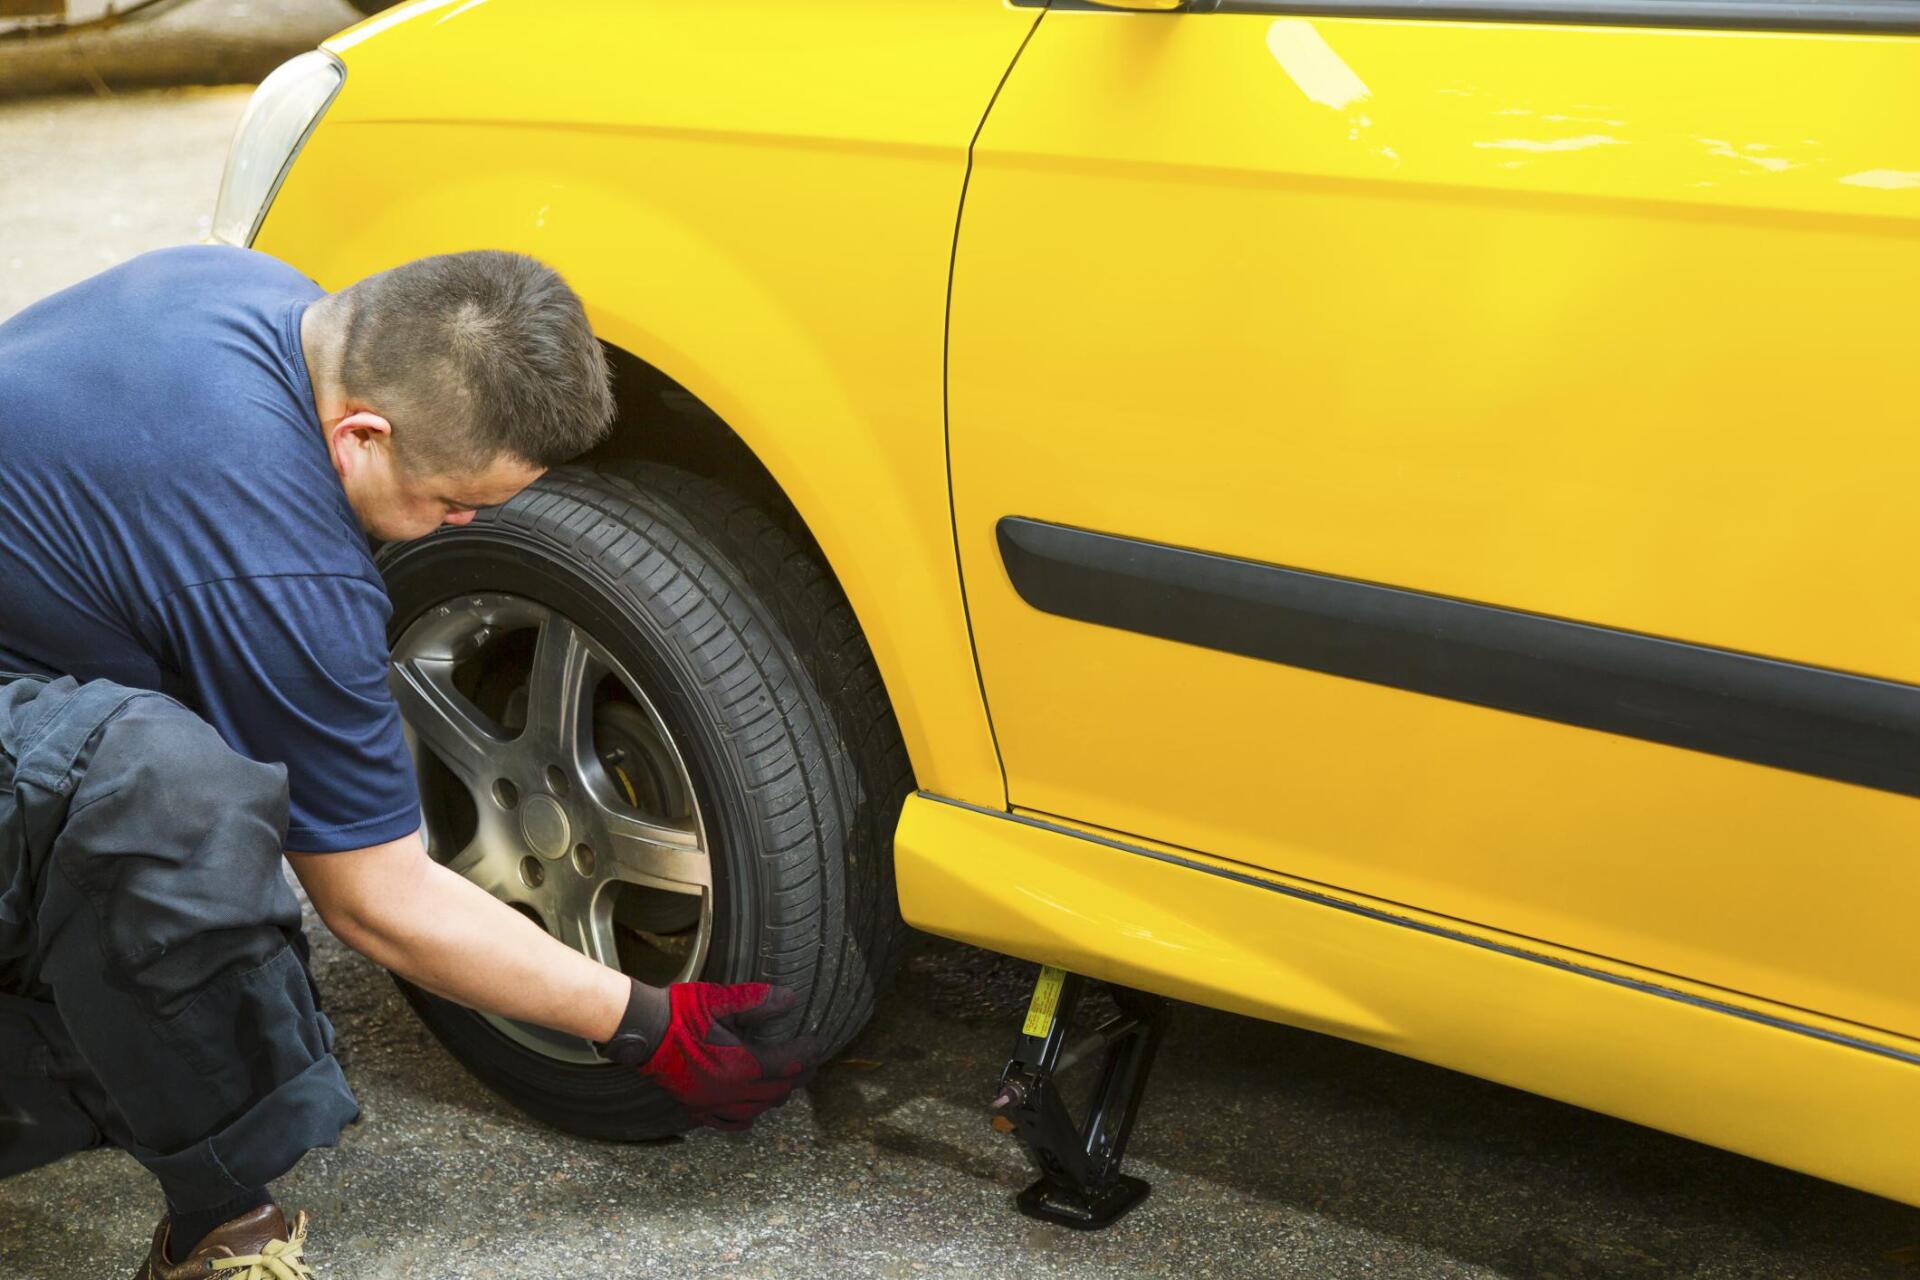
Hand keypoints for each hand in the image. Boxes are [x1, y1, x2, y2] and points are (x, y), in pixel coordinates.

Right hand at [600, 981, 813, 1130]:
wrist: (643, 1031)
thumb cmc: (680, 1012)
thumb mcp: (720, 999)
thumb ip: (757, 1001)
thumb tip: (790, 999)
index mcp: (740, 1065)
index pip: (787, 1065)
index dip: (807, 1055)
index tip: (816, 1043)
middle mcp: (730, 1091)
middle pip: (778, 1091)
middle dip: (799, 1076)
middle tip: (810, 1060)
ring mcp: (712, 1104)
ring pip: (759, 1109)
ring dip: (777, 1095)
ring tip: (787, 1081)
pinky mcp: (696, 1108)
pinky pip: (729, 1123)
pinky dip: (747, 1117)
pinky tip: (752, 1110)